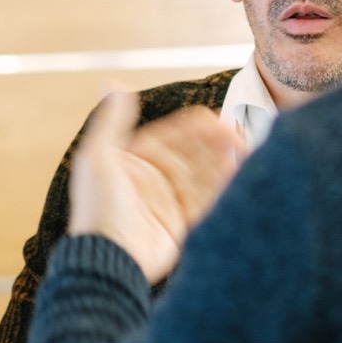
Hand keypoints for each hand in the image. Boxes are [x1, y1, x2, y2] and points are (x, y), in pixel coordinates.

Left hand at [69, 89, 244, 282]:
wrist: (105, 259)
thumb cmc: (97, 207)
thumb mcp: (98, 156)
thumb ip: (112, 120)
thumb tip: (112, 83)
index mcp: (135, 161)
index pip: (171, 136)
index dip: (193, 127)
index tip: (215, 118)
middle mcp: (153, 179)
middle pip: (191, 154)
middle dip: (214, 142)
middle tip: (237, 133)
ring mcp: (168, 202)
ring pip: (203, 175)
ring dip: (222, 161)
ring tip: (244, 150)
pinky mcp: (180, 225)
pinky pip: (206, 201)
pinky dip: (222, 187)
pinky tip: (236, 175)